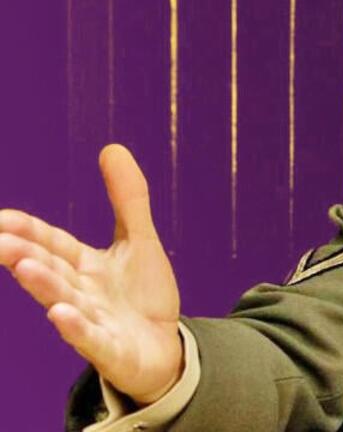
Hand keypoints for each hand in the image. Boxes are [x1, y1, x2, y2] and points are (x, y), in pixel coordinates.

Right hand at [0, 144, 182, 404]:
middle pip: (48, 269)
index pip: (48, 242)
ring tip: (25, 268)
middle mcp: (80, 292)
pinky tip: (60, 314)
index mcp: (81, 265)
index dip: (25, 230)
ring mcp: (92, 322)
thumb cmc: (143, 295)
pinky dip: (75, 327)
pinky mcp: (111, 349)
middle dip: (23, 255)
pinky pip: (90, 339)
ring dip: (44, 285)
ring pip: (64, 301)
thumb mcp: (140, 240)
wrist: (166, 348)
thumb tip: (112, 147)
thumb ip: (128, 198)